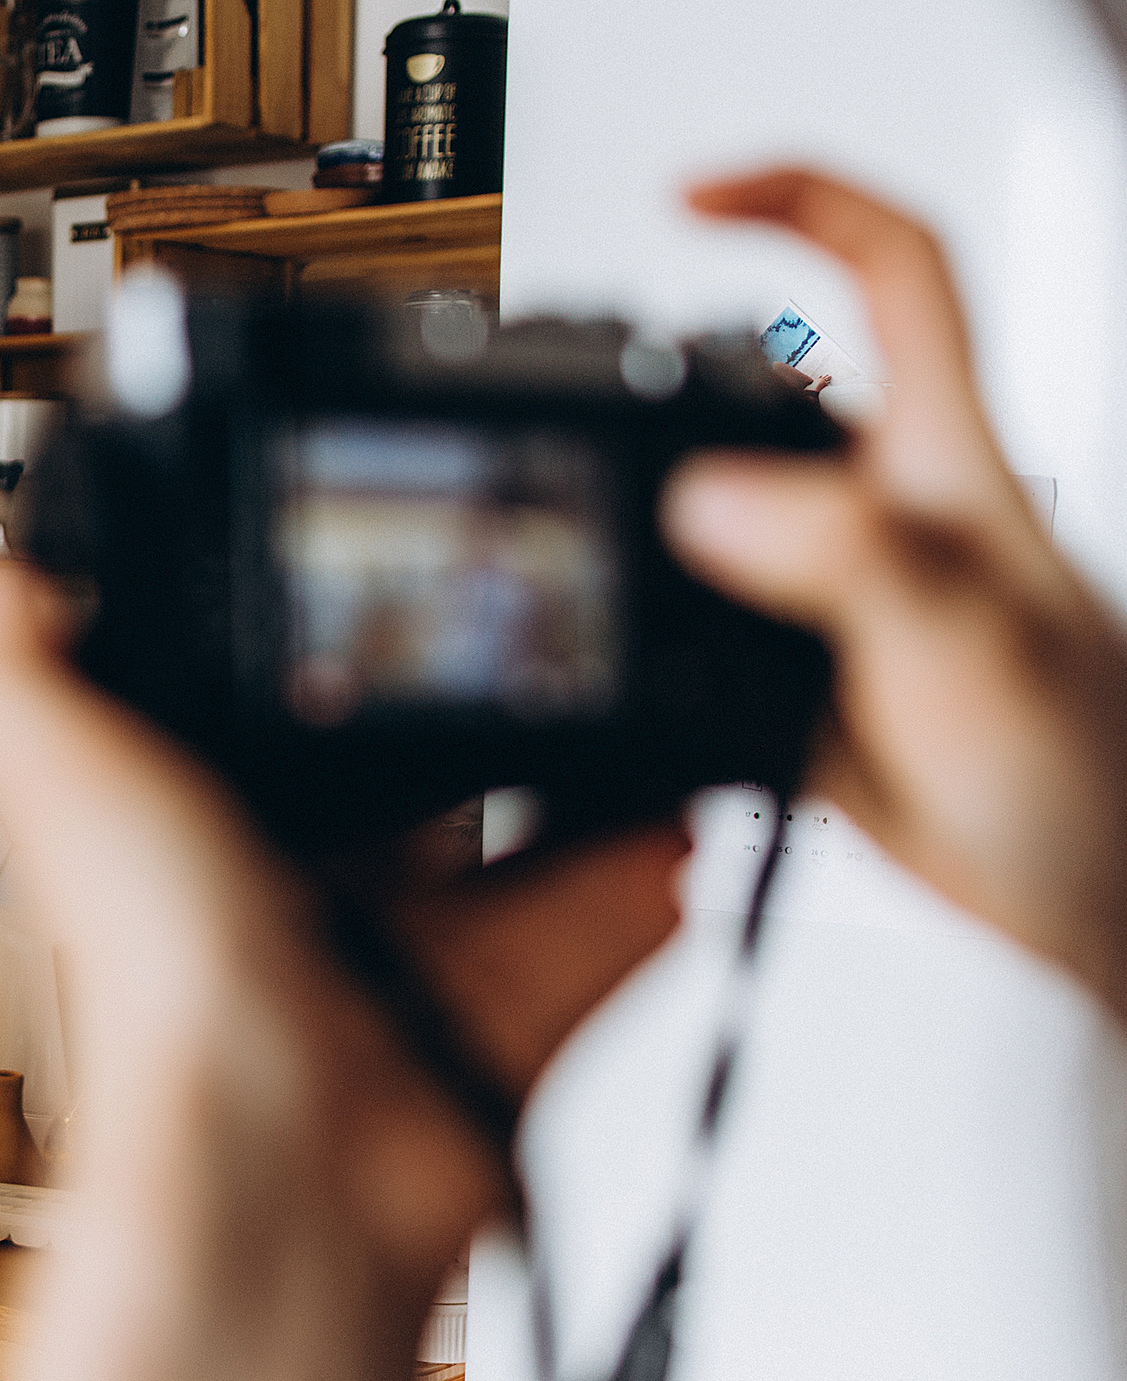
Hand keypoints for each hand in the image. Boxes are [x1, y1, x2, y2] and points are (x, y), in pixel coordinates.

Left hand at [0, 564, 683, 1380]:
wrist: (290, 1146)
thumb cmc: (158, 981)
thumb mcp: (55, 766)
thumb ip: (2, 668)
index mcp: (186, 832)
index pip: (253, 721)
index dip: (305, 656)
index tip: (361, 576)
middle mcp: (292, 896)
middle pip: (397, 775)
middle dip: (460, 706)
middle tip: (524, 621)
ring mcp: (404, 963)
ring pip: (513, 840)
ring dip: (575, 766)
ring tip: (621, 673)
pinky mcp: (503, 1017)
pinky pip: (600, 922)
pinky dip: (650, 863)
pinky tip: (682, 790)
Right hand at [664, 168, 1126, 1019]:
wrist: (1099, 911)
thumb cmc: (1085, 774)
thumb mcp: (966, 642)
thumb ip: (844, 558)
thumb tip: (704, 495)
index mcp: (943, 463)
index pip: (888, 268)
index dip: (792, 200)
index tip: (683, 196)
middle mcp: (884, 513)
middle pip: (761, 396)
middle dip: (664, 402)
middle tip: (579, 434)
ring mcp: (837, 601)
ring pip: (713, 530)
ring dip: (646, 556)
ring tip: (601, 603)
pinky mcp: (802, 688)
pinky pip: (696, 650)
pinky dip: (652, 670)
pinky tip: (639, 712)